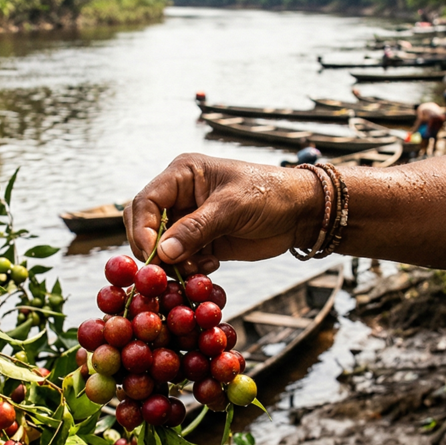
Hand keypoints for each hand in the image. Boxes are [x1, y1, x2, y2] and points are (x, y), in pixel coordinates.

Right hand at [124, 154, 321, 272]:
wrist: (302, 212)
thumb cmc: (270, 194)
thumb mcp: (232, 207)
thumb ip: (196, 229)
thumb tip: (162, 252)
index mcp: (182, 174)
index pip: (146, 201)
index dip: (143, 229)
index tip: (153, 256)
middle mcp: (181, 195)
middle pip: (147, 225)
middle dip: (155, 250)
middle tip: (169, 270)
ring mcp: (190, 220)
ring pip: (163, 247)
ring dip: (175, 263)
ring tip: (200, 267)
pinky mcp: (202, 241)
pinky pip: (182, 259)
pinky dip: (190, 268)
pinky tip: (211, 266)